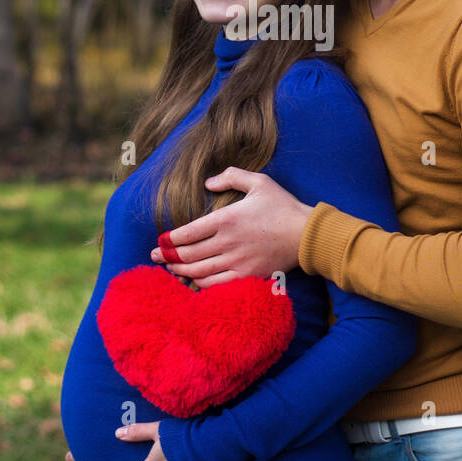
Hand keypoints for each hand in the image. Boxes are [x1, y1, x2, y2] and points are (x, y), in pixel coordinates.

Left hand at [148, 166, 311, 285]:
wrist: (306, 234)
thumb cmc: (283, 206)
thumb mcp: (259, 181)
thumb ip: (231, 176)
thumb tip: (207, 182)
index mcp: (227, 219)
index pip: (189, 232)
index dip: (170, 239)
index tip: (161, 240)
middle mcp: (228, 242)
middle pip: (188, 254)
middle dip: (167, 256)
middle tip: (155, 256)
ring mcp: (237, 261)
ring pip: (199, 271)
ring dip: (180, 271)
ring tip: (170, 268)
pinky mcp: (247, 276)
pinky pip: (216, 284)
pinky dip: (200, 284)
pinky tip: (193, 281)